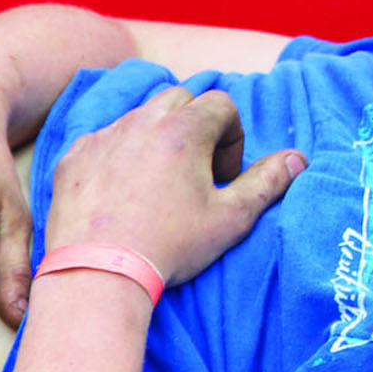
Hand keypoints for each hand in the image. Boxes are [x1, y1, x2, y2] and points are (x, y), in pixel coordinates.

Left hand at [44, 86, 303, 289]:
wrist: (98, 273)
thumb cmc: (170, 246)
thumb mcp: (232, 218)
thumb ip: (268, 182)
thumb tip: (298, 158)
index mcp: (184, 130)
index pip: (221, 104)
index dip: (232, 136)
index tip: (223, 175)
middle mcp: (142, 122)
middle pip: (179, 98)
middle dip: (195, 125)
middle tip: (195, 172)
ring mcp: (104, 137)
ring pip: (139, 116)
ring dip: (157, 137)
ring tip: (159, 183)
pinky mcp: (74, 156)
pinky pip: (104, 139)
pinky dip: (119, 154)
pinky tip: (122, 193)